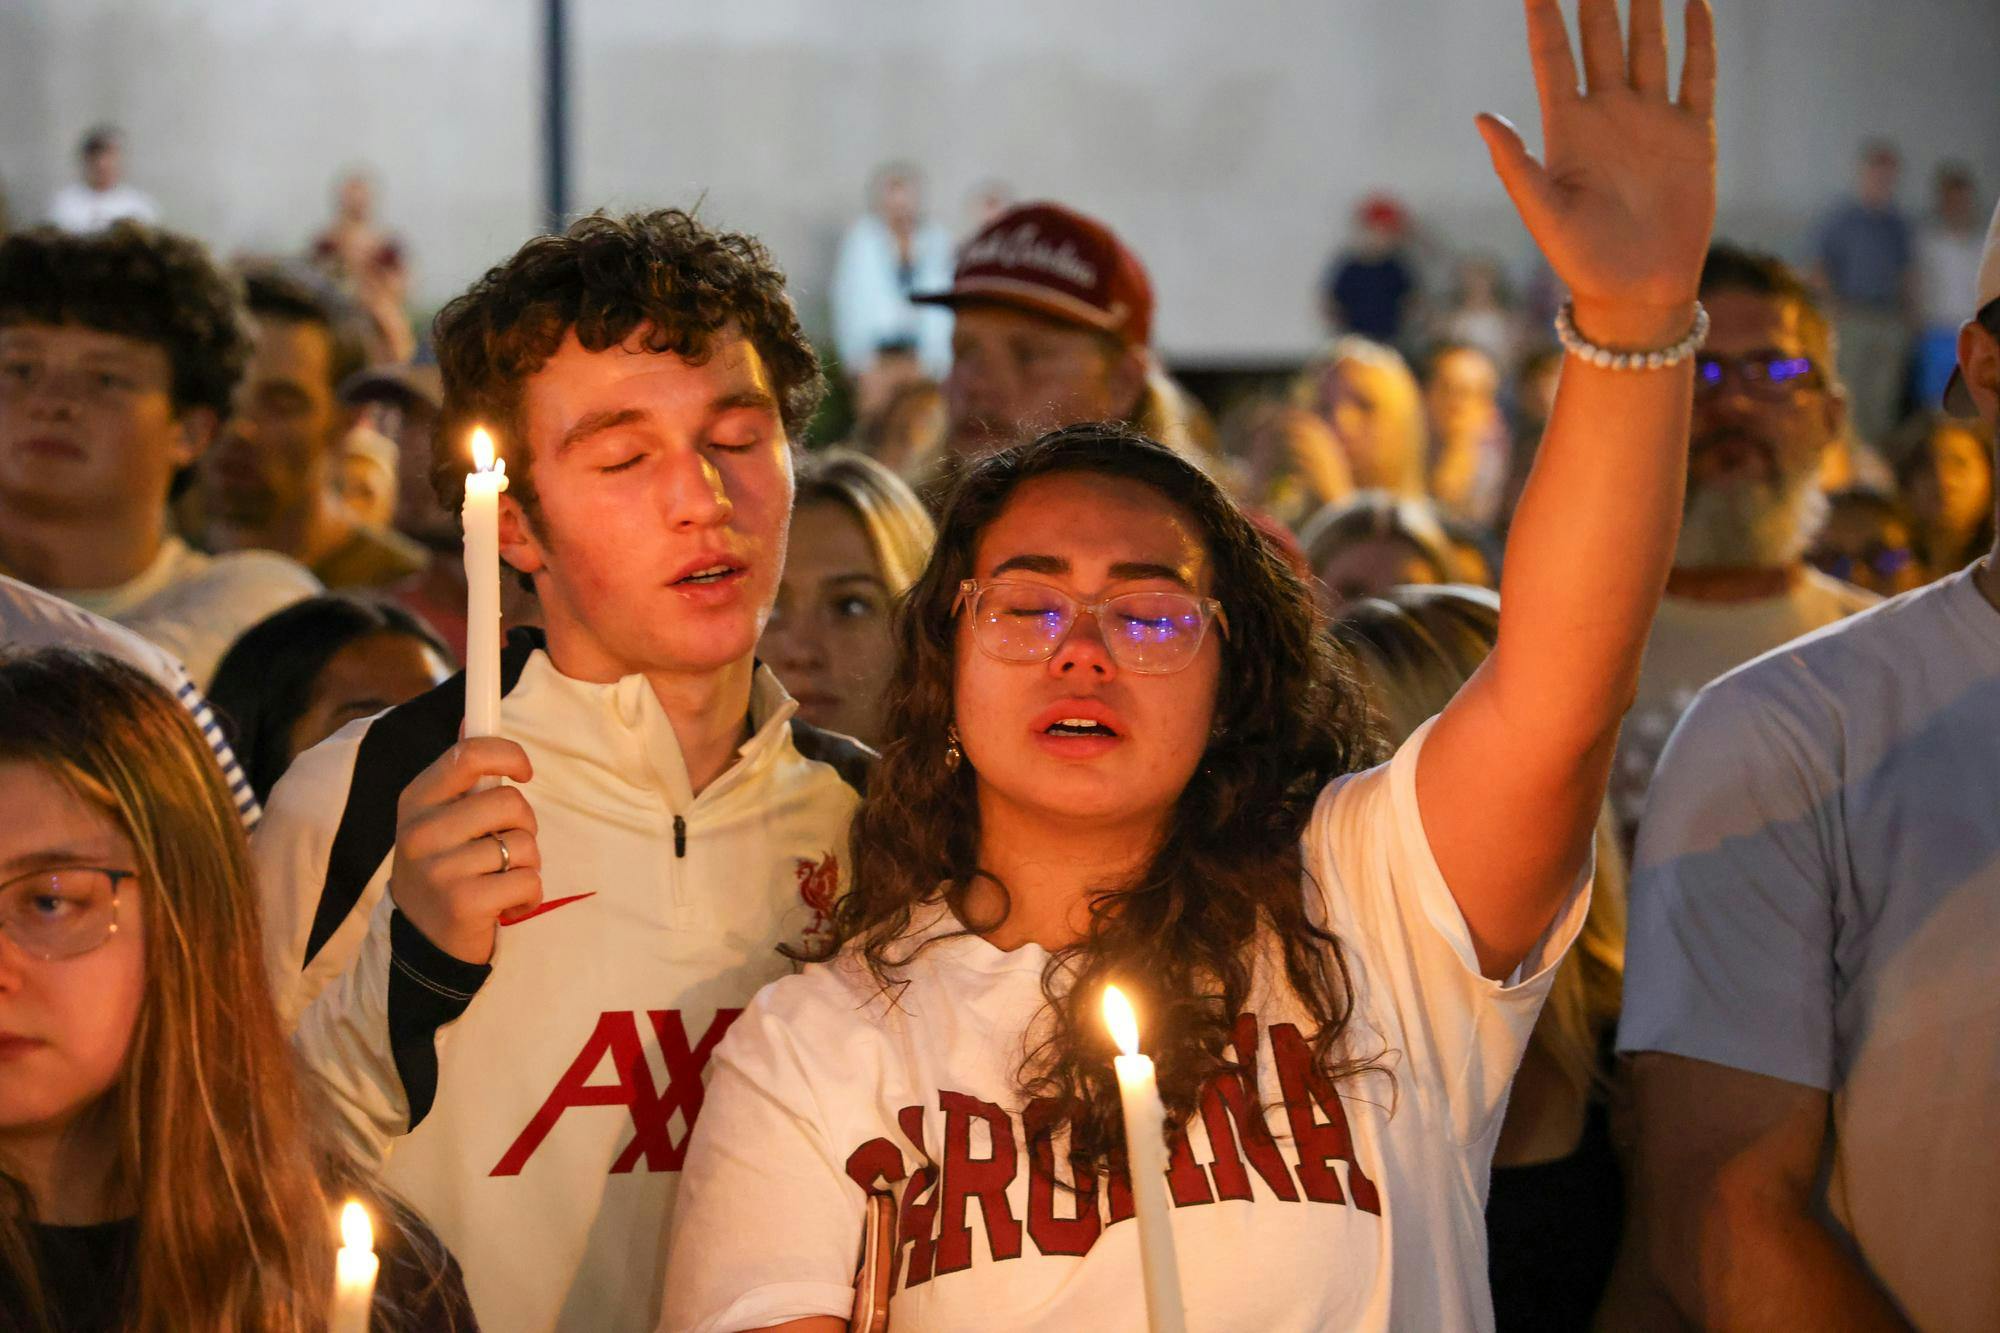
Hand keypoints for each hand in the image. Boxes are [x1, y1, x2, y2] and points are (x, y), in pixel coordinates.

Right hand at [388, 738, 542, 964]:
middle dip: (524, 824)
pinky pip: (528, 882)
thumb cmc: (443, 866)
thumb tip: (471, 719)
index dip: (509, 753)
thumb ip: (458, 774)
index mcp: (417, 800)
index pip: (469, 754)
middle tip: (506, 845)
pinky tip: (504, 906)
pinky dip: (529, 896)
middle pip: (509, 801)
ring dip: (526, 864)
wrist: (422, 939)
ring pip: (523, 845)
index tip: (525, 771)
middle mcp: (421, 831)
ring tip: (500, 879)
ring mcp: (440, 869)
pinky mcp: (463, 904)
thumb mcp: (438, 817)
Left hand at [1478, 0, 1716, 344]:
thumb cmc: (1582, 262)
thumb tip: (1482, 117)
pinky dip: (1697, 39)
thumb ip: (1516, 164)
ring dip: (1647, 4)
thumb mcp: (1543, 213)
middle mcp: (1608, 113)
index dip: (1545, 14)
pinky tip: (1693, 3)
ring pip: (1648, 44)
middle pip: (1602, 36)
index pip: (1554, 55)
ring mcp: (1651, 119)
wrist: (1638, 293)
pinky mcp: (1691, 135)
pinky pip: (1696, 75)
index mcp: (1567, 128)